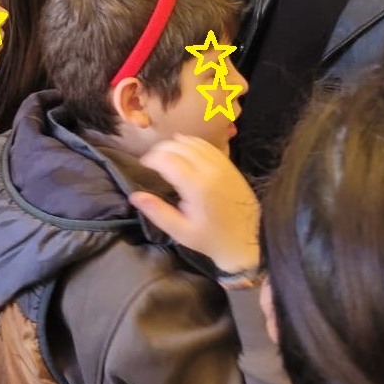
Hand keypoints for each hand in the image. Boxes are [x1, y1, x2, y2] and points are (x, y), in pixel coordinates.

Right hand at [129, 134, 260, 273]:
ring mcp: (222, 165)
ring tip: (165, 154)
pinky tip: (183, 150)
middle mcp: (210, 170)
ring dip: (174, 144)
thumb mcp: (181, 232)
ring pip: (192, 142)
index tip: (143, 165)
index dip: (151, 158)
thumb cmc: (212, 239)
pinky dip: (191, 143)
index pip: (167, 159)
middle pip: (178, 146)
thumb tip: (135, 196)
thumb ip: (157, 212)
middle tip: (151, 160)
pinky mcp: (229, 165)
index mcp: (197, 187)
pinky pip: (206, 145)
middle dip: (160, 149)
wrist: (249, 242)